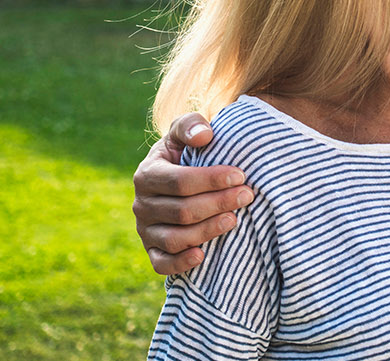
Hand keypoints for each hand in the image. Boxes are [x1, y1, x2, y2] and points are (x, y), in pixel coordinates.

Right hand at [132, 112, 253, 274]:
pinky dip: (181, 263)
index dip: (211, 179)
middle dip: (218, 203)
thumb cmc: (187, 154)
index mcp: (147, 175)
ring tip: (234, 220)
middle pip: (181, 211)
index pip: (179, 181)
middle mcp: (142, 205)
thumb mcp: (185, 133)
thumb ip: (191, 125)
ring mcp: (145, 231)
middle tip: (247, 196)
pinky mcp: (152, 251)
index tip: (241, 175)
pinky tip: (203, 255)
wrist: (179, 180)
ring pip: (174, 239)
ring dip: (207, 231)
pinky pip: (161, 264)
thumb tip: (204, 136)